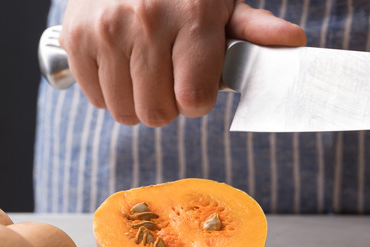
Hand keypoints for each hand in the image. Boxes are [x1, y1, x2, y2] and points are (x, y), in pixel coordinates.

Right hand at [60, 0, 305, 126]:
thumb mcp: (224, 5)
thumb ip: (256, 30)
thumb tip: (295, 41)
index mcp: (193, 17)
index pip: (194, 100)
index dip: (197, 102)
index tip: (196, 86)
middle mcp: (147, 22)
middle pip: (157, 113)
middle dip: (169, 106)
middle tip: (171, 79)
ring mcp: (106, 30)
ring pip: (124, 112)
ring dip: (139, 103)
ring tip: (147, 72)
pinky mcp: (75, 38)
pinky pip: (95, 98)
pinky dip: (110, 91)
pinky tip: (122, 65)